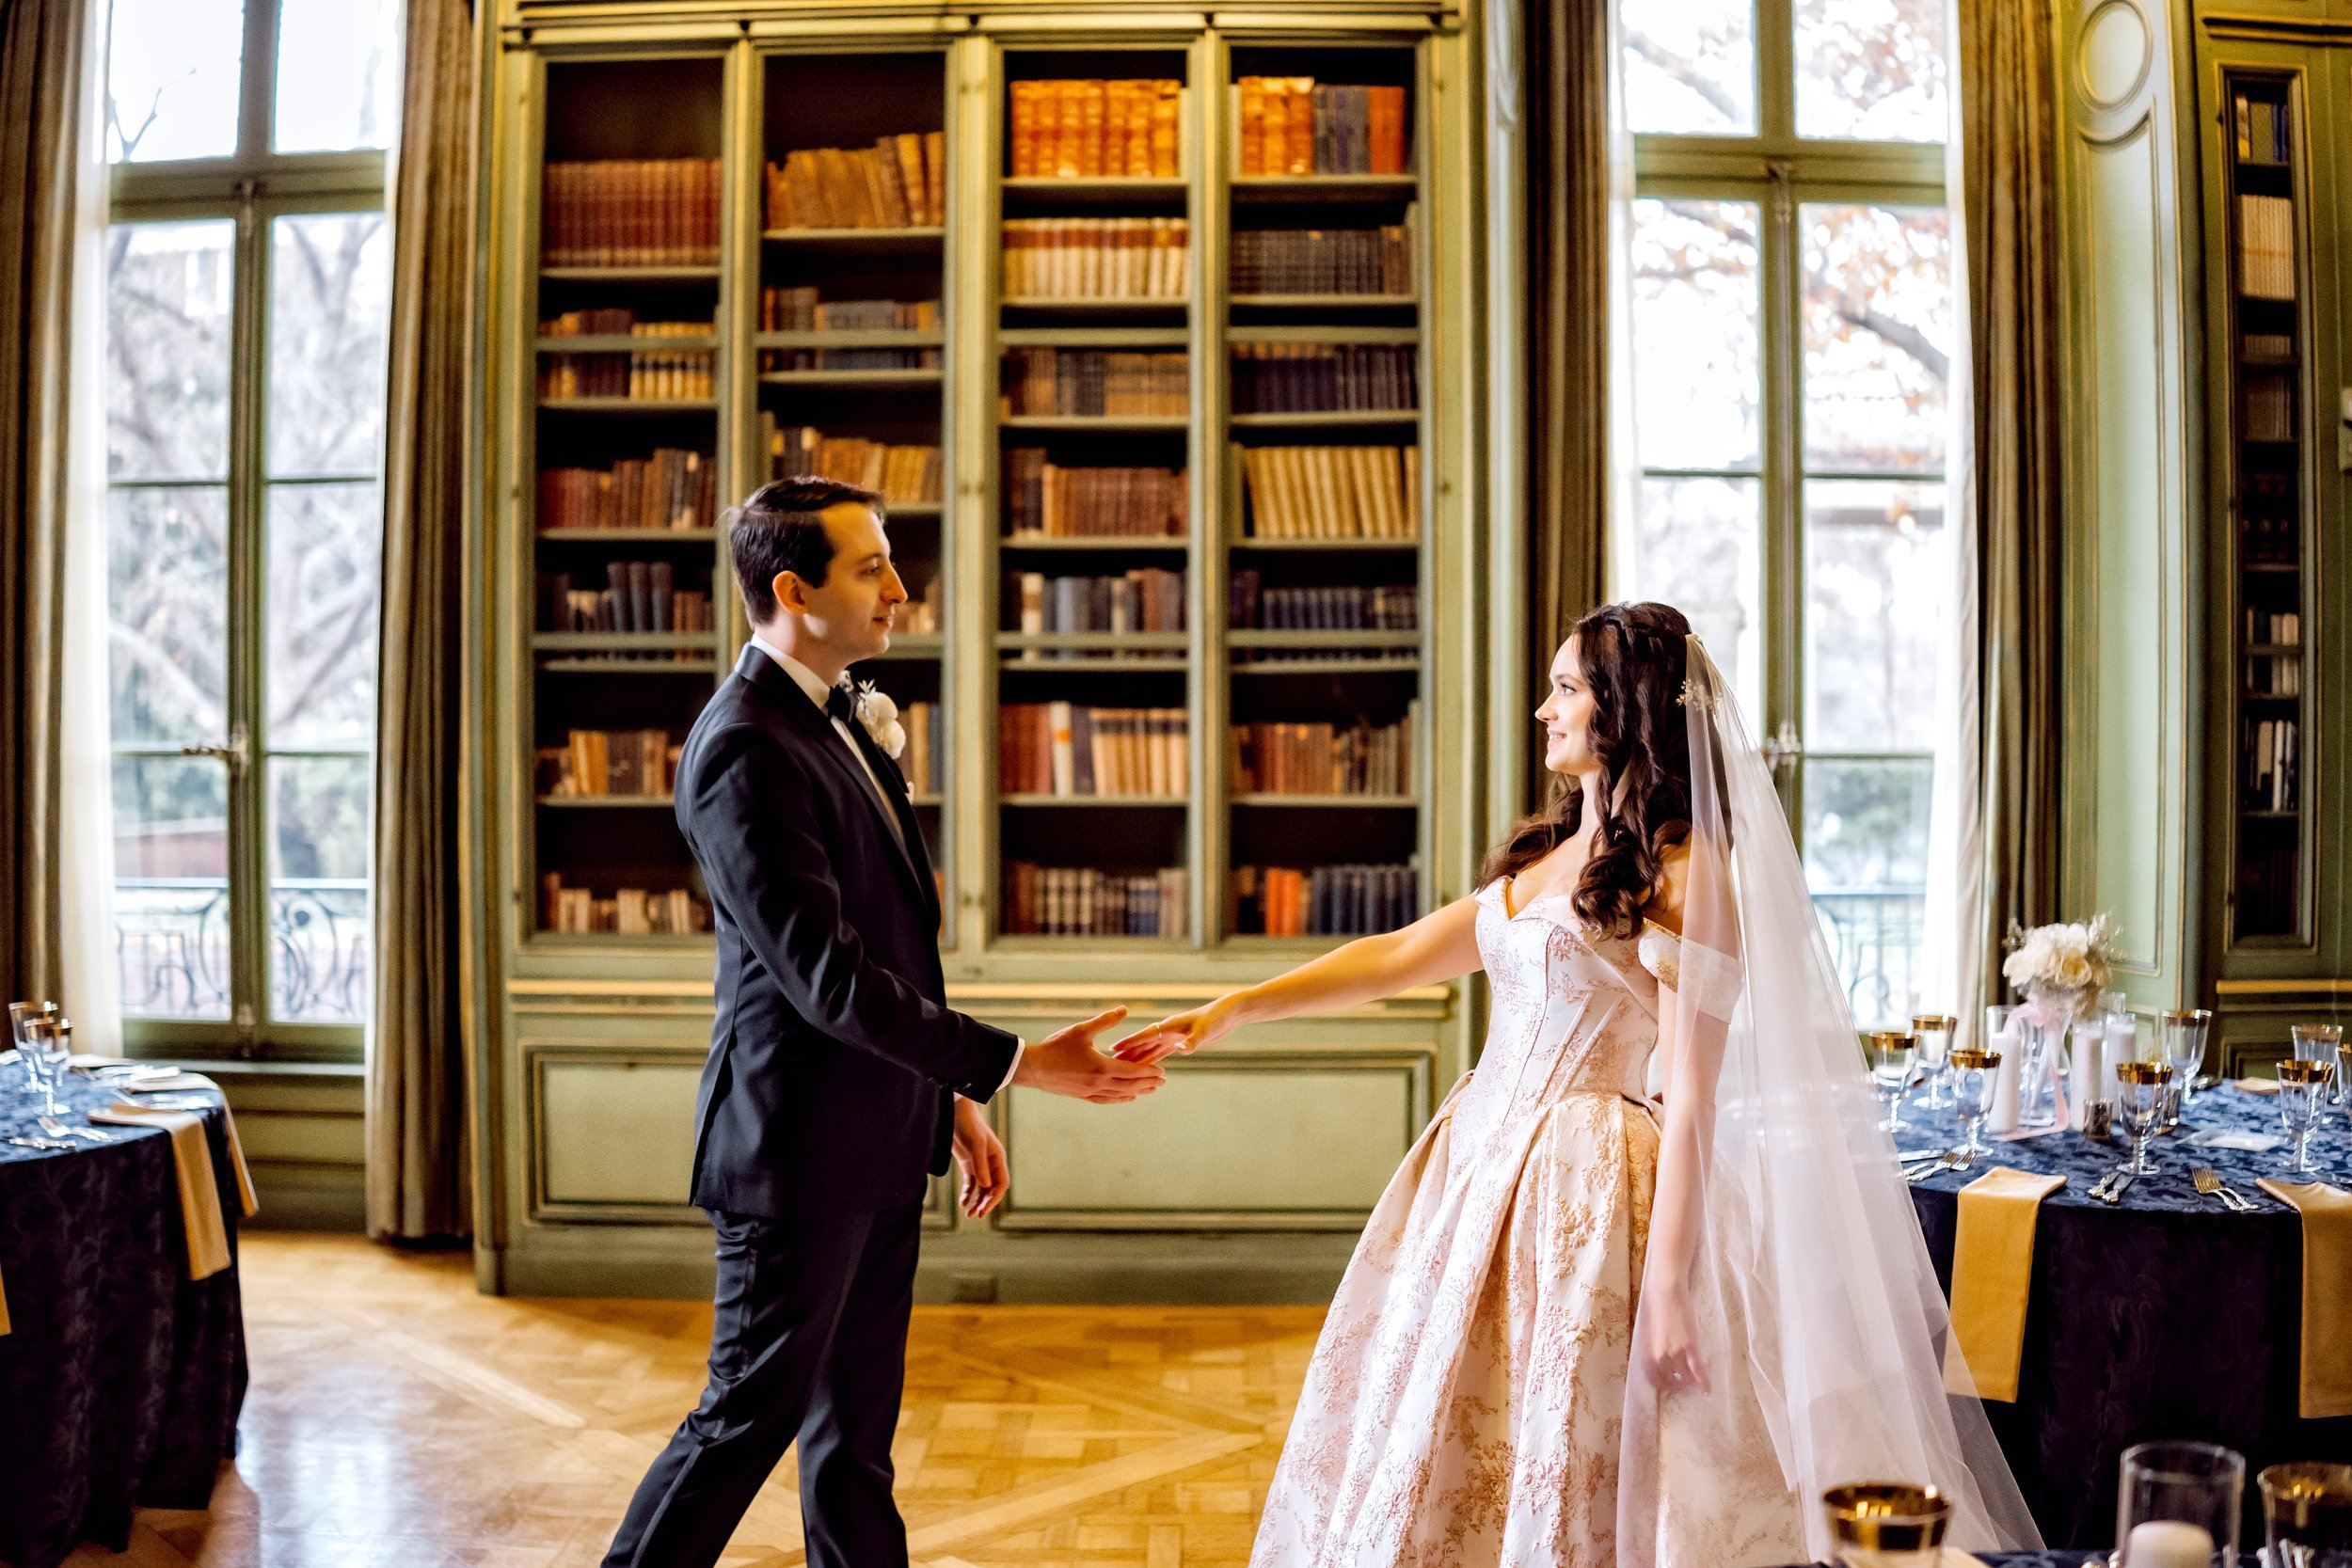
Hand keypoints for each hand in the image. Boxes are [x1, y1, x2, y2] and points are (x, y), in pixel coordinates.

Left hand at [950, 1097, 1008, 1217]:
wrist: (956, 1113)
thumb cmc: (970, 1125)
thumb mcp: (976, 1144)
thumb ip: (980, 1165)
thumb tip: (985, 1186)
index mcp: (998, 1159)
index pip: (1002, 1183)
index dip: (995, 1197)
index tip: (986, 1208)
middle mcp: (991, 1164)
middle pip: (992, 1189)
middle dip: (986, 1203)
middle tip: (977, 1215)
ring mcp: (979, 1165)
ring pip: (981, 1189)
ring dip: (977, 1201)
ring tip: (970, 1215)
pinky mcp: (968, 1164)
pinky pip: (970, 1184)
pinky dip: (967, 1194)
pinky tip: (963, 1203)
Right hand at [1009, 1008, 1164, 1102]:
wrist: (1033, 1067)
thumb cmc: (1056, 1046)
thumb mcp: (1082, 1029)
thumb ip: (1105, 1021)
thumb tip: (1124, 1009)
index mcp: (1102, 1067)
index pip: (1133, 1071)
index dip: (1149, 1071)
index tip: (1163, 1072)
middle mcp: (1099, 1083)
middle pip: (1130, 1085)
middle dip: (1148, 1083)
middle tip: (1163, 1082)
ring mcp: (1090, 1092)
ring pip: (1120, 1095)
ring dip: (1137, 1092)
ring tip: (1149, 1090)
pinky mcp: (1082, 1096)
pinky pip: (1106, 1100)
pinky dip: (1120, 1099)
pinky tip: (1126, 1098)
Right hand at [1110, 995, 1240, 1063]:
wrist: (1228, 1014)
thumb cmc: (1217, 1018)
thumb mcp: (1205, 1031)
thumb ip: (1192, 1041)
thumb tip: (1181, 1050)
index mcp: (1169, 1026)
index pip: (1145, 1036)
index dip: (1129, 1043)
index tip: (1112, 1049)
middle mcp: (1167, 1031)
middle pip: (1142, 1044)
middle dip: (1126, 1053)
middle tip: (1107, 1063)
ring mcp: (1172, 1037)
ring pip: (1149, 1050)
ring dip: (1136, 1059)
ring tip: (1120, 1068)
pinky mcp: (1178, 1042)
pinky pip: (1160, 1054)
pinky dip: (1150, 1061)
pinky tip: (1142, 1069)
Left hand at [1638, 1285, 1708, 1394]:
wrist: (1664, 1291)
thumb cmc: (1655, 1309)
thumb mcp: (1649, 1334)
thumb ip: (1653, 1350)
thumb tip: (1661, 1363)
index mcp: (1646, 1355)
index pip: (1655, 1382)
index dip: (1664, 1387)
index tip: (1671, 1387)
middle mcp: (1659, 1357)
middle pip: (1671, 1382)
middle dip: (1679, 1386)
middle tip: (1686, 1385)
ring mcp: (1675, 1353)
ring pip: (1685, 1377)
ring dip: (1691, 1382)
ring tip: (1695, 1383)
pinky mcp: (1689, 1346)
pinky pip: (1698, 1370)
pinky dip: (1704, 1383)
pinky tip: (1708, 1391)